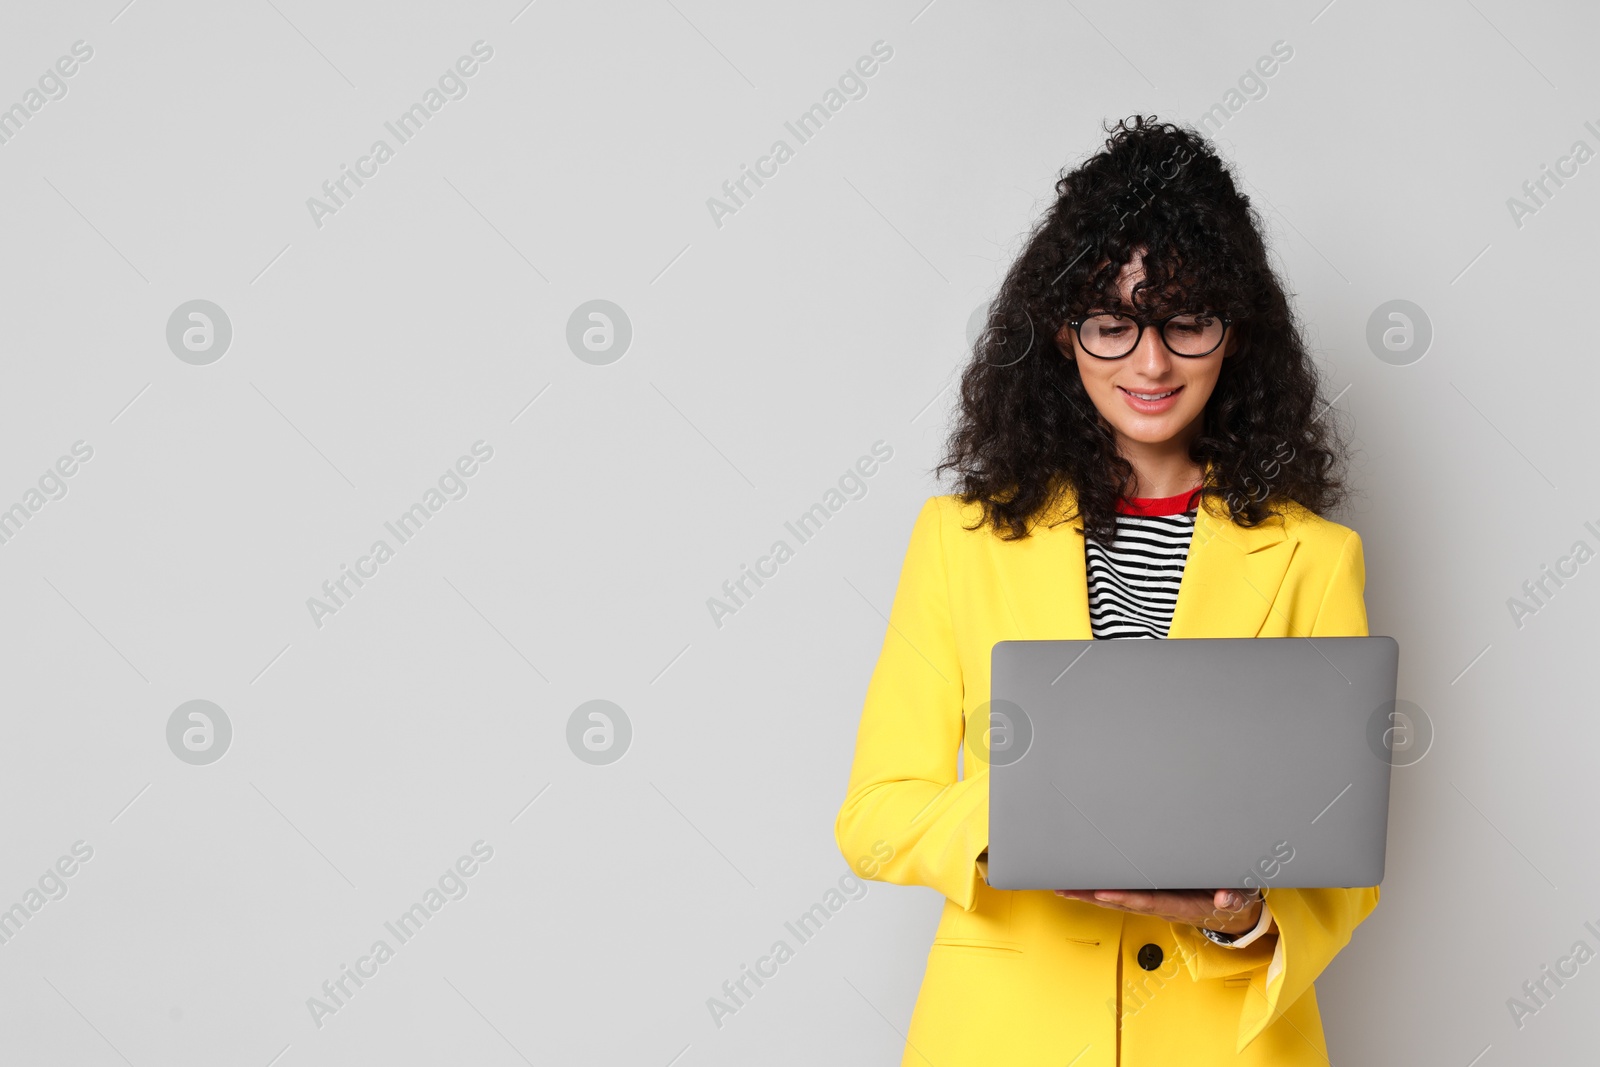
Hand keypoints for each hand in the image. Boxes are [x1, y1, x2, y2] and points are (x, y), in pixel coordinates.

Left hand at [1054, 887, 1265, 935]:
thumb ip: (1235, 897)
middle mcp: (1164, 907)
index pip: (1148, 900)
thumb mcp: (1242, 898)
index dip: (1124, 897)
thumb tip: (1226, 898)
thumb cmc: (1236, 902)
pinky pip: (1123, 896)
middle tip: (1065, 888)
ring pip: (1118, 900)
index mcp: (1182, 906)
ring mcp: (1157, 904)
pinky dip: (1101, 891)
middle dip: (1093, 896)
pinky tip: (1084, 886)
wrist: (1236, 915)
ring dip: (1090, 894)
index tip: (1102, 891)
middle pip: (1123, 902)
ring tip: (1064, 886)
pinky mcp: (1154, 899)